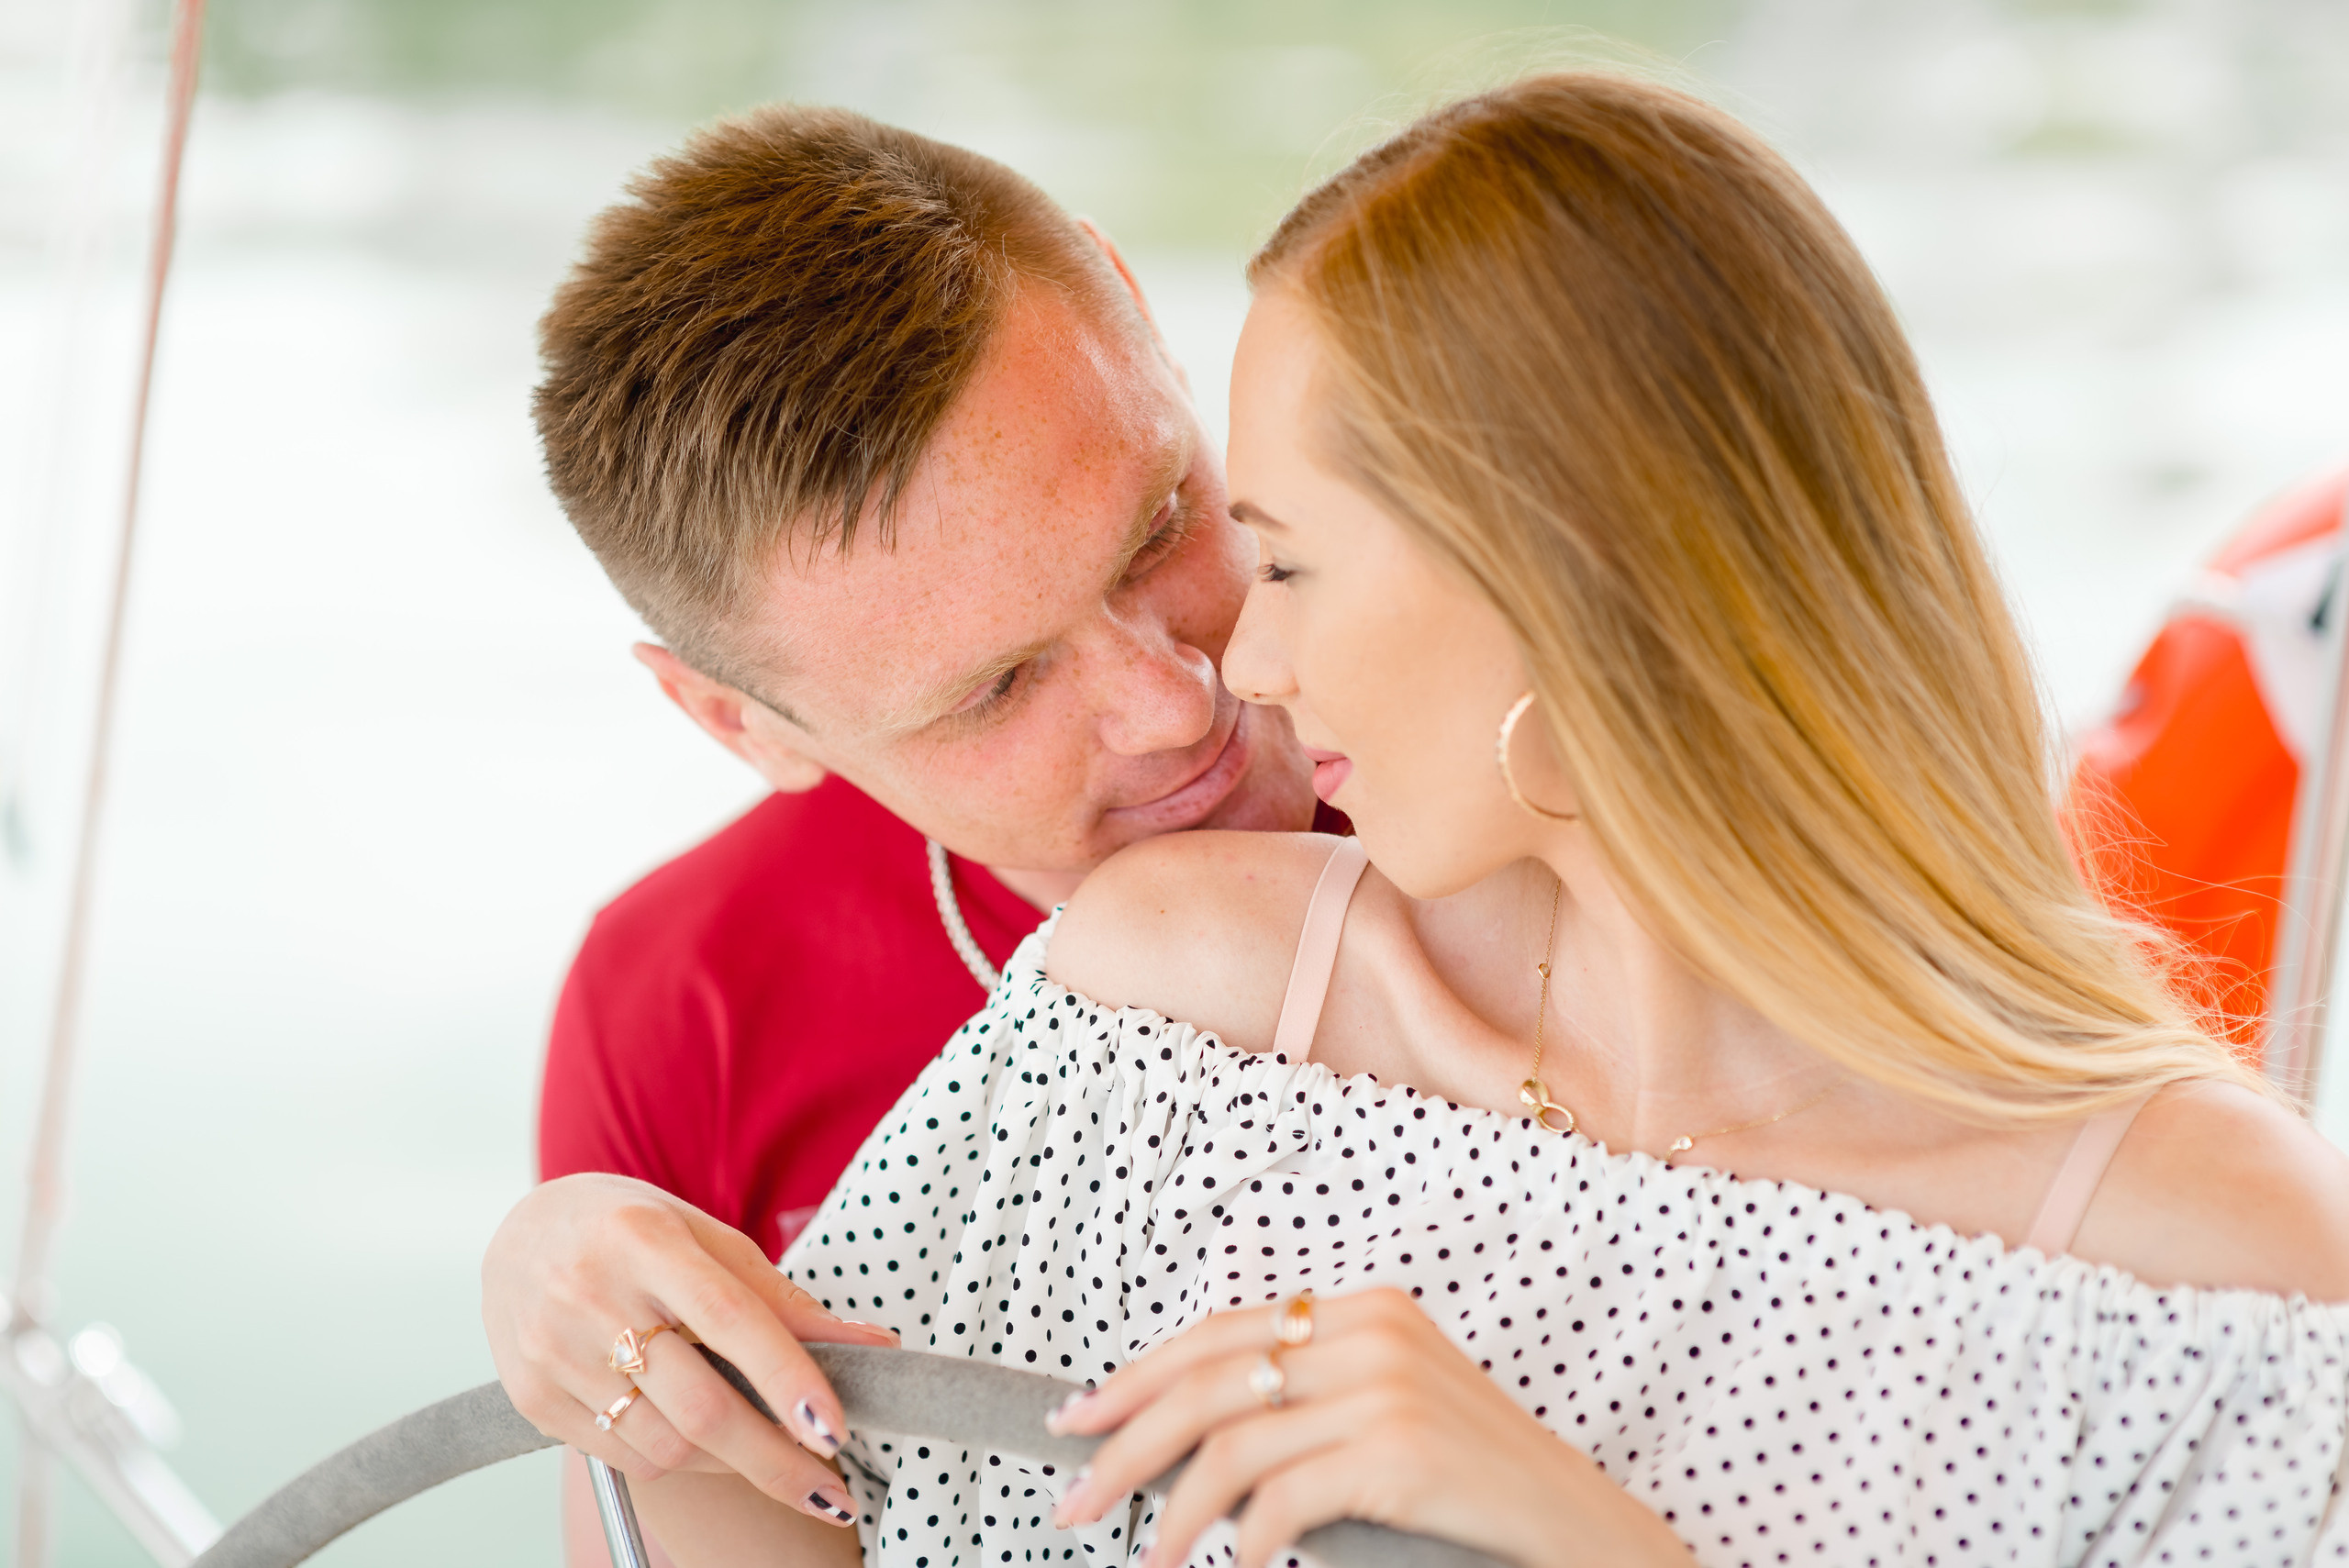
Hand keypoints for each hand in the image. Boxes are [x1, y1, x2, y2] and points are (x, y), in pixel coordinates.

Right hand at [482, 1172, 895, 1526]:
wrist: (517, 1232)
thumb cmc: (633, 1230)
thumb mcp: (706, 1238)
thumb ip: (782, 1299)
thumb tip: (873, 1345)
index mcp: (645, 1239)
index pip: (729, 1318)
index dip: (787, 1378)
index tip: (834, 1429)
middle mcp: (591, 1295)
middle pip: (699, 1404)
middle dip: (776, 1462)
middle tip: (832, 1493)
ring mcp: (553, 1352)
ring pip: (667, 1445)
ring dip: (734, 1464)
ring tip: (767, 1451)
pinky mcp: (533, 1399)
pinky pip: (627, 1457)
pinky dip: (682, 1460)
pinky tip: (704, 1441)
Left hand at [1044, 1286, 1690, 1567]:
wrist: (1584, 1530)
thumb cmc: (1473, 1486)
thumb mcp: (1385, 1413)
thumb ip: (1303, 1400)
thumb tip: (1176, 1435)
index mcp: (1363, 1308)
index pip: (1217, 1333)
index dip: (1135, 1378)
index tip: (1077, 1419)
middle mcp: (1370, 1331)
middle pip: (1205, 1382)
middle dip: (1123, 1444)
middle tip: (1072, 1497)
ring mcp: (1386, 1388)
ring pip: (1228, 1447)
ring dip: (1170, 1514)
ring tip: (1149, 1559)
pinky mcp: (1398, 1453)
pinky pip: (1279, 1502)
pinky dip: (1243, 1543)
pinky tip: (1239, 1566)